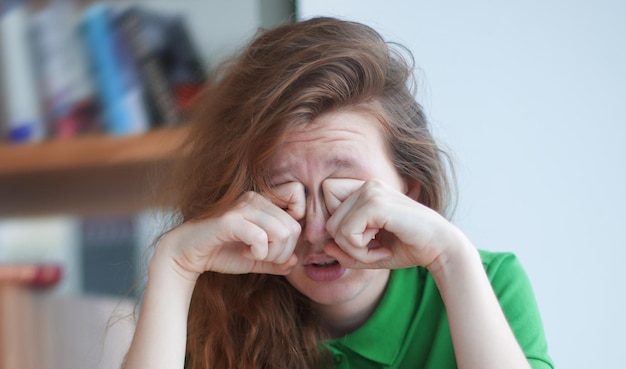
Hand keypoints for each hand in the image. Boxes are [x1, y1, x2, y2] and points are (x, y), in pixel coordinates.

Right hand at [155, 183, 304, 280]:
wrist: (186, 255)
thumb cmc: (221, 252)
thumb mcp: (256, 259)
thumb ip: (276, 260)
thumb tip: (296, 261)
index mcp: (262, 200)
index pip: (298, 196)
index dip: (297, 222)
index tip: (279, 242)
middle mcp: (254, 198)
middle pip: (293, 226)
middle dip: (284, 251)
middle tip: (265, 257)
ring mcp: (241, 207)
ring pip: (282, 232)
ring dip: (272, 254)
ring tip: (255, 255)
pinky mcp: (230, 220)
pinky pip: (261, 238)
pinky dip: (259, 253)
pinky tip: (246, 254)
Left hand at [323, 178, 459, 269]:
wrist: (441, 247)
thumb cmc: (407, 247)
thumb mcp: (370, 253)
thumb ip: (347, 251)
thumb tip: (327, 247)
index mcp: (365, 190)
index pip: (327, 201)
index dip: (338, 226)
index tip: (363, 239)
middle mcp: (367, 186)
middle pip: (328, 220)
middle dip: (346, 245)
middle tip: (373, 250)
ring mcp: (371, 191)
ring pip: (335, 228)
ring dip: (355, 251)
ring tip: (379, 251)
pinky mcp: (376, 204)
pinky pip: (347, 233)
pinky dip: (362, 251)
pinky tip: (384, 250)